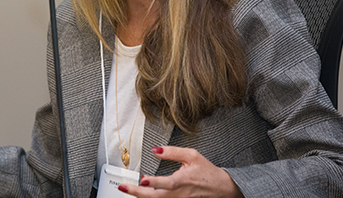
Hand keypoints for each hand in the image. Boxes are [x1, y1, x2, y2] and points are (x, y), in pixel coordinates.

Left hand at [118, 146, 242, 197]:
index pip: (167, 183)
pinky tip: (141, 192)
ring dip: (141, 196)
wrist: (219, 188)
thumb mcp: (192, 155)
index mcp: (183, 180)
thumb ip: (173, 152)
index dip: (155, 182)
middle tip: (123, 187)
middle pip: (156, 197)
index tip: (144, 178)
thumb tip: (155, 149)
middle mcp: (178, 194)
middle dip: (137, 193)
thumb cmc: (206, 171)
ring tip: (127, 189)